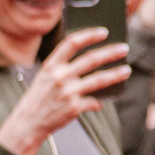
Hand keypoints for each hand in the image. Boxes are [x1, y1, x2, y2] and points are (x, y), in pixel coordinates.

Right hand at [0, 27, 130, 154]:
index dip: (89, 35)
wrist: (28, 123)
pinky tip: (100, 103)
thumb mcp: (44, 77)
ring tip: (126, 70)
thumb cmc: (39, 98)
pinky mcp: (74, 107)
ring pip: (99, 79)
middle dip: (111, 53)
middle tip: (124, 48)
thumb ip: (63, 67)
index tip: (104, 32)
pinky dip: (97, 102)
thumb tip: (92, 60)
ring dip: (115, 74)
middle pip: (91, 59)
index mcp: (51, 66)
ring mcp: (67, 92)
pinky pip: (94, 101)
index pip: (71, 44)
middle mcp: (59, 77)